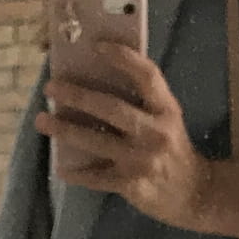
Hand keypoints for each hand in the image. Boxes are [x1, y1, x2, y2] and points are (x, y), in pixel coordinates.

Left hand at [37, 44, 213, 231]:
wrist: (196, 193)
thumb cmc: (174, 149)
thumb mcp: (167, 119)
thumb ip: (143, 101)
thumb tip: (97, 79)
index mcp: (166, 109)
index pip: (146, 75)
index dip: (123, 57)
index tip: (96, 45)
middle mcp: (156, 132)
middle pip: (111, 108)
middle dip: (77, 95)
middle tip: (50, 87)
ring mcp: (142, 160)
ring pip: (96, 141)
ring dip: (65, 130)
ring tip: (42, 121)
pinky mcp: (132, 185)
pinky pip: (97, 177)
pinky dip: (77, 174)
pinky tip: (61, 168)